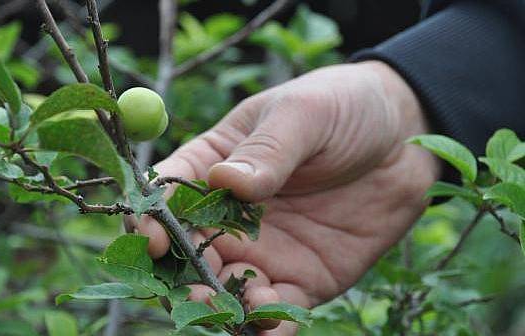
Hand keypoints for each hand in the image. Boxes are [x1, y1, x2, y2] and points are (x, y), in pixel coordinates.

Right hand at [139, 61, 440, 334]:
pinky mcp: (303, 277)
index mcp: (217, 165)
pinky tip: (275, 327)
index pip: (170, 195)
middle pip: (191, 252)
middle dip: (185, 278)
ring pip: (227, 288)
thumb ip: (266, 150)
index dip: (155, 219)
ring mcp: (266, 249)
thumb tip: (225, 182)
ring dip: (224, 307)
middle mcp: (232, 214)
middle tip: (195, 294)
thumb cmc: (344, 107)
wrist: (405, 137)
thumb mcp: (304, 114)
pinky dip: (270, 325)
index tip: (155, 239)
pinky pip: (278, 308)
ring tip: (237, 311)